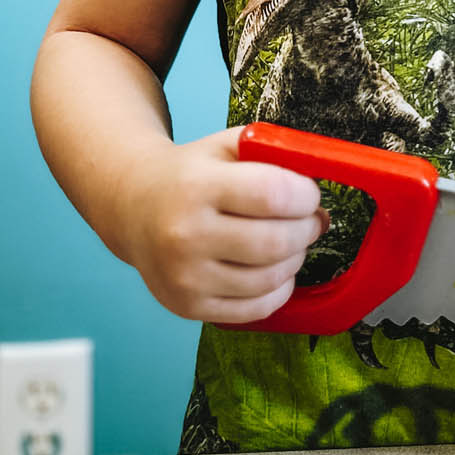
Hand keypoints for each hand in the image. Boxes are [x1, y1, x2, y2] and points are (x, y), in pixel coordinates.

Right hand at [121, 126, 328, 322]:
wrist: (134, 208)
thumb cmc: (191, 173)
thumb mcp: (226, 145)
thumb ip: (273, 154)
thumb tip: (320, 188)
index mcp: (197, 186)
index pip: (272, 195)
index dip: (305, 196)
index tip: (310, 194)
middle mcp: (186, 235)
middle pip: (276, 241)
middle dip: (307, 229)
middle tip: (310, 219)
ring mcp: (185, 277)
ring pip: (270, 278)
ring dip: (296, 258)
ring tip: (292, 240)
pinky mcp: (188, 307)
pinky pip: (255, 309)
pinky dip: (279, 289)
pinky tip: (277, 269)